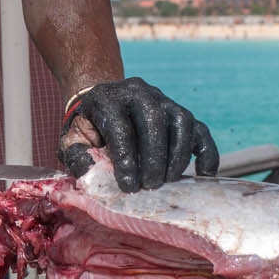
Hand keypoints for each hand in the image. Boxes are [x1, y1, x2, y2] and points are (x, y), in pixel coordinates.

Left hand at [58, 77, 218, 190]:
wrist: (104, 104)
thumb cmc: (88, 128)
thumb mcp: (72, 140)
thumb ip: (78, 158)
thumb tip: (92, 175)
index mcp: (107, 98)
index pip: (120, 126)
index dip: (125, 157)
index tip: (128, 185)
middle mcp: (138, 92)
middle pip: (154, 120)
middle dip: (154, 157)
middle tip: (150, 186)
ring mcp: (163, 100)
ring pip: (181, 121)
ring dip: (178, 155)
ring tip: (168, 181)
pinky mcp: (180, 113)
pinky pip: (201, 130)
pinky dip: (206, 152)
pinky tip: (203, 175)